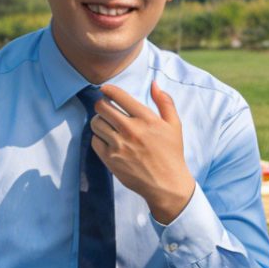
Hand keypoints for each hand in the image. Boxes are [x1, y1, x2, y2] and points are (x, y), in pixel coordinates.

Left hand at [91, 83, 194, 223]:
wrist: (167, 184)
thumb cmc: (171, 152)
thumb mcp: (174, 125)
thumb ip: (165, 102)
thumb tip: (154, 84)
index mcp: (146, 119)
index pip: (119, 96)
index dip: (108, 89)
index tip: (105, 89)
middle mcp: (131, 130)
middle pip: (102, 107)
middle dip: (101, 104)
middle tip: (105, 106)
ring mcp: (119, 145)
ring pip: (95, 123)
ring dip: (98, 120)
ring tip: (106, 123)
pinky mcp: (111, 159)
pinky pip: (94, 140)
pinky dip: (97, 137)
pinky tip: (106, 138)